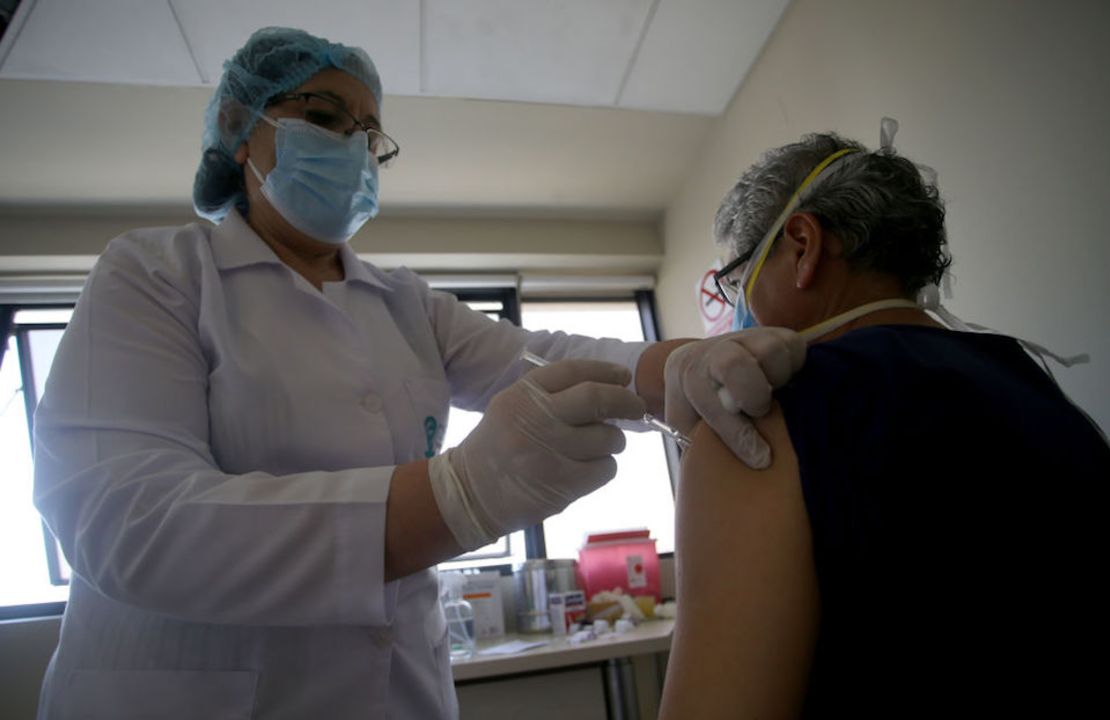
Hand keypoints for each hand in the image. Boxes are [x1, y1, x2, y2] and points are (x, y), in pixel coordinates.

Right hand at [428, 359, 645, 550]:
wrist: (471, 493)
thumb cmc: (500, 446)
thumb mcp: (513, 406)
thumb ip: (553, 394)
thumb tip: (611, 389)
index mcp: (522, 395)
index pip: (574, 371)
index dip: (605, 371)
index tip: (623, 377)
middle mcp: (536, 420)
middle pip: (597, 399)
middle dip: (625, 401)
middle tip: (636, 407)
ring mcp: (550, 453)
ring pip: (608, 438)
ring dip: (613, 441)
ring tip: (599, 446)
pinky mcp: (563, 485)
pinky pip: (606, 468)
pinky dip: (605, 467)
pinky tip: (588, 468)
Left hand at [664, 328, 804, 467]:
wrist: (699, 362)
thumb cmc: (696, 405)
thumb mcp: (689, 426)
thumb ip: (701, 445)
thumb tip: (725, 483)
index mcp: (689, 374)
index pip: (708, 398)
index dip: (736, 433)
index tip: (759, 459)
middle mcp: (716, 351)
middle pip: (734, 365)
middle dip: (751, 394)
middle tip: (759, 412)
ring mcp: (746, 338)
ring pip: (771, 352)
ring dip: (777, 380)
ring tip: (773, 395)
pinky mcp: (776, 334)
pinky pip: (794, 349)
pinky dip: (795, 369)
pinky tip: (787, 384)